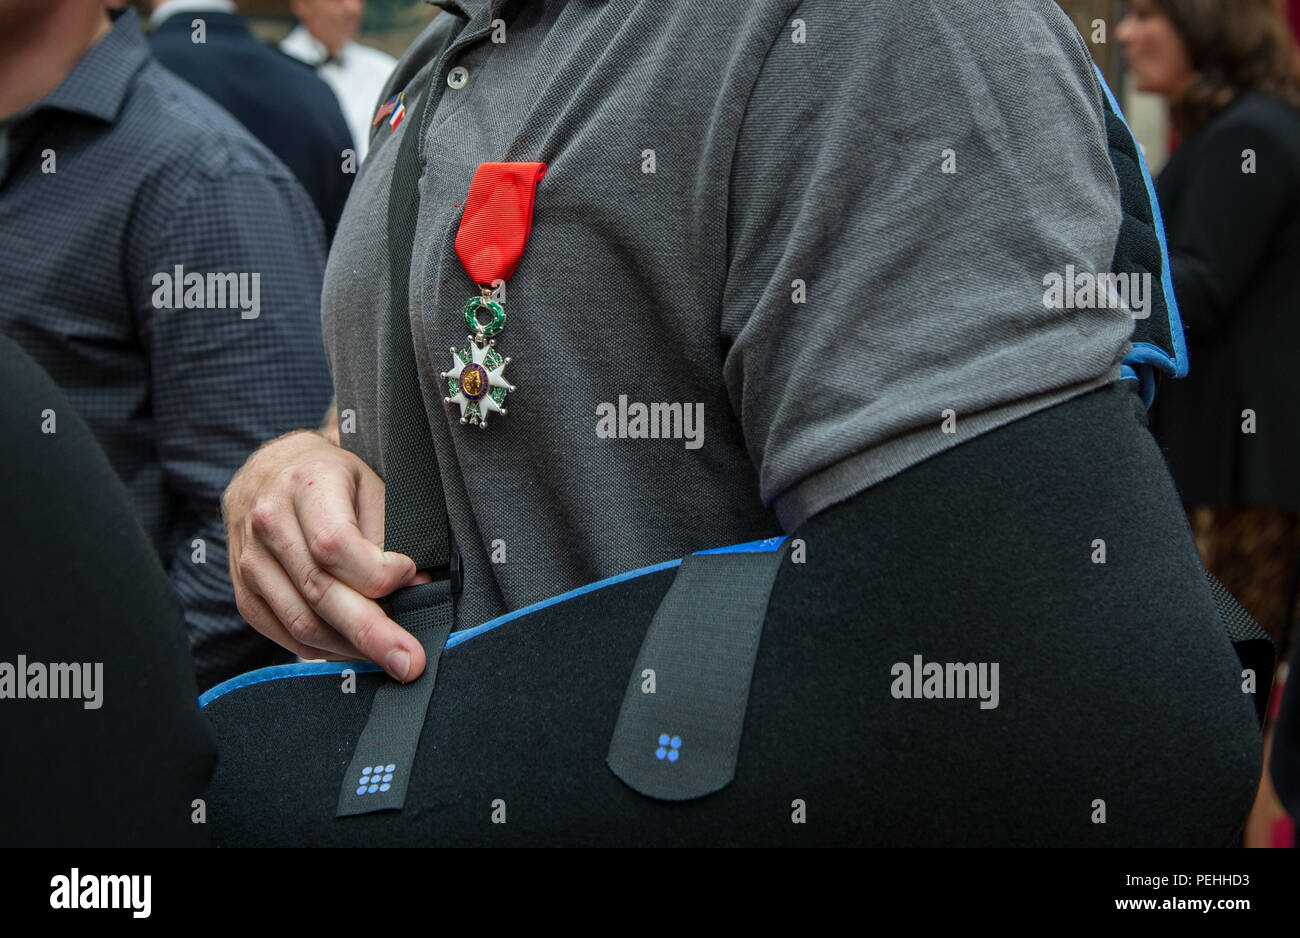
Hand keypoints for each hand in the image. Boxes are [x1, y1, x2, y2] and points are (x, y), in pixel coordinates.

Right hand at [221, 430, 428, 680]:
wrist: (274, 470)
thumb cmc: (335, 478)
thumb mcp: (371, 486)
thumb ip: (390, 534)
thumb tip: (412, 587)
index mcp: (305, 486)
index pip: (335, 546)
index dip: (377, 573)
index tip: (411, 576)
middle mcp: (268, 523)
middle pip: (319, 592)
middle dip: (372, 634)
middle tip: (410, 663)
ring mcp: (249, 561)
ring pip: (302, 622)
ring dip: (351, 648)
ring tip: (390, 656)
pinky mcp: (244, 592)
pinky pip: (285, 634)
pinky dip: (325, 648)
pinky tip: (354, 648)